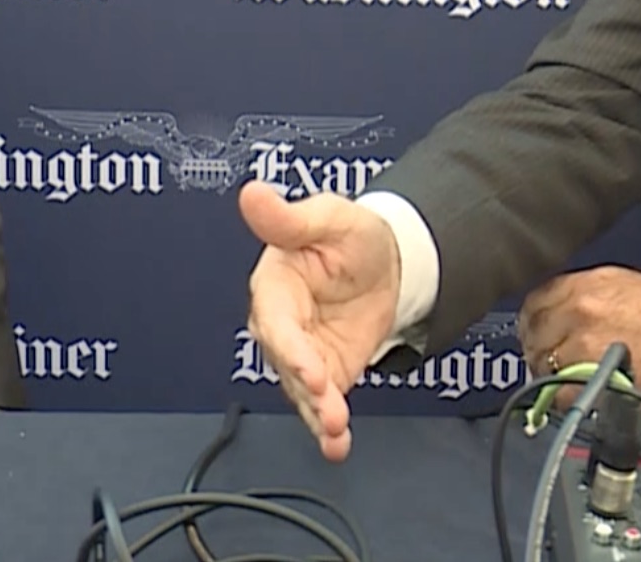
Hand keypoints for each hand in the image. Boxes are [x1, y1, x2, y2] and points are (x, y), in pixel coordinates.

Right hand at [239, 181, 401, 461]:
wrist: (388, 262)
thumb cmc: (349, 235)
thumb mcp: (327, 216)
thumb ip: (289, 217)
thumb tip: (252, 194)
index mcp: (274, 285)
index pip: (275, 322)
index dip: (291, 348)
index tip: (312, 369)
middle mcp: (282, 325)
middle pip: (286, 363)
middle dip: (306, 388)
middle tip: (328, 406)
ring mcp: (303, 355)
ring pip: (301, 391)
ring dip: (318, 414)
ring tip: (335, 430)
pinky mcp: (326, 375)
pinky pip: (322, 406)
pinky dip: (328, 430)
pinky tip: (337, 446)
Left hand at [519, 266, 640, 404]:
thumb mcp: (628, 287)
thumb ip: (589, 296)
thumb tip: (565, 311)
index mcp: (587, 283)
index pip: (535, 301)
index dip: (535, 322)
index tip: (537, 333)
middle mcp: (580, 308)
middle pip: (534, 332)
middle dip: (539, 348)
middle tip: (549, 361)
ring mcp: (583, 342)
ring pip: (543, 363)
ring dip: (550, 374)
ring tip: (565, 381)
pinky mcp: (592, 376)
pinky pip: (558, 393)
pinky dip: (562, 399)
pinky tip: (578, 397)